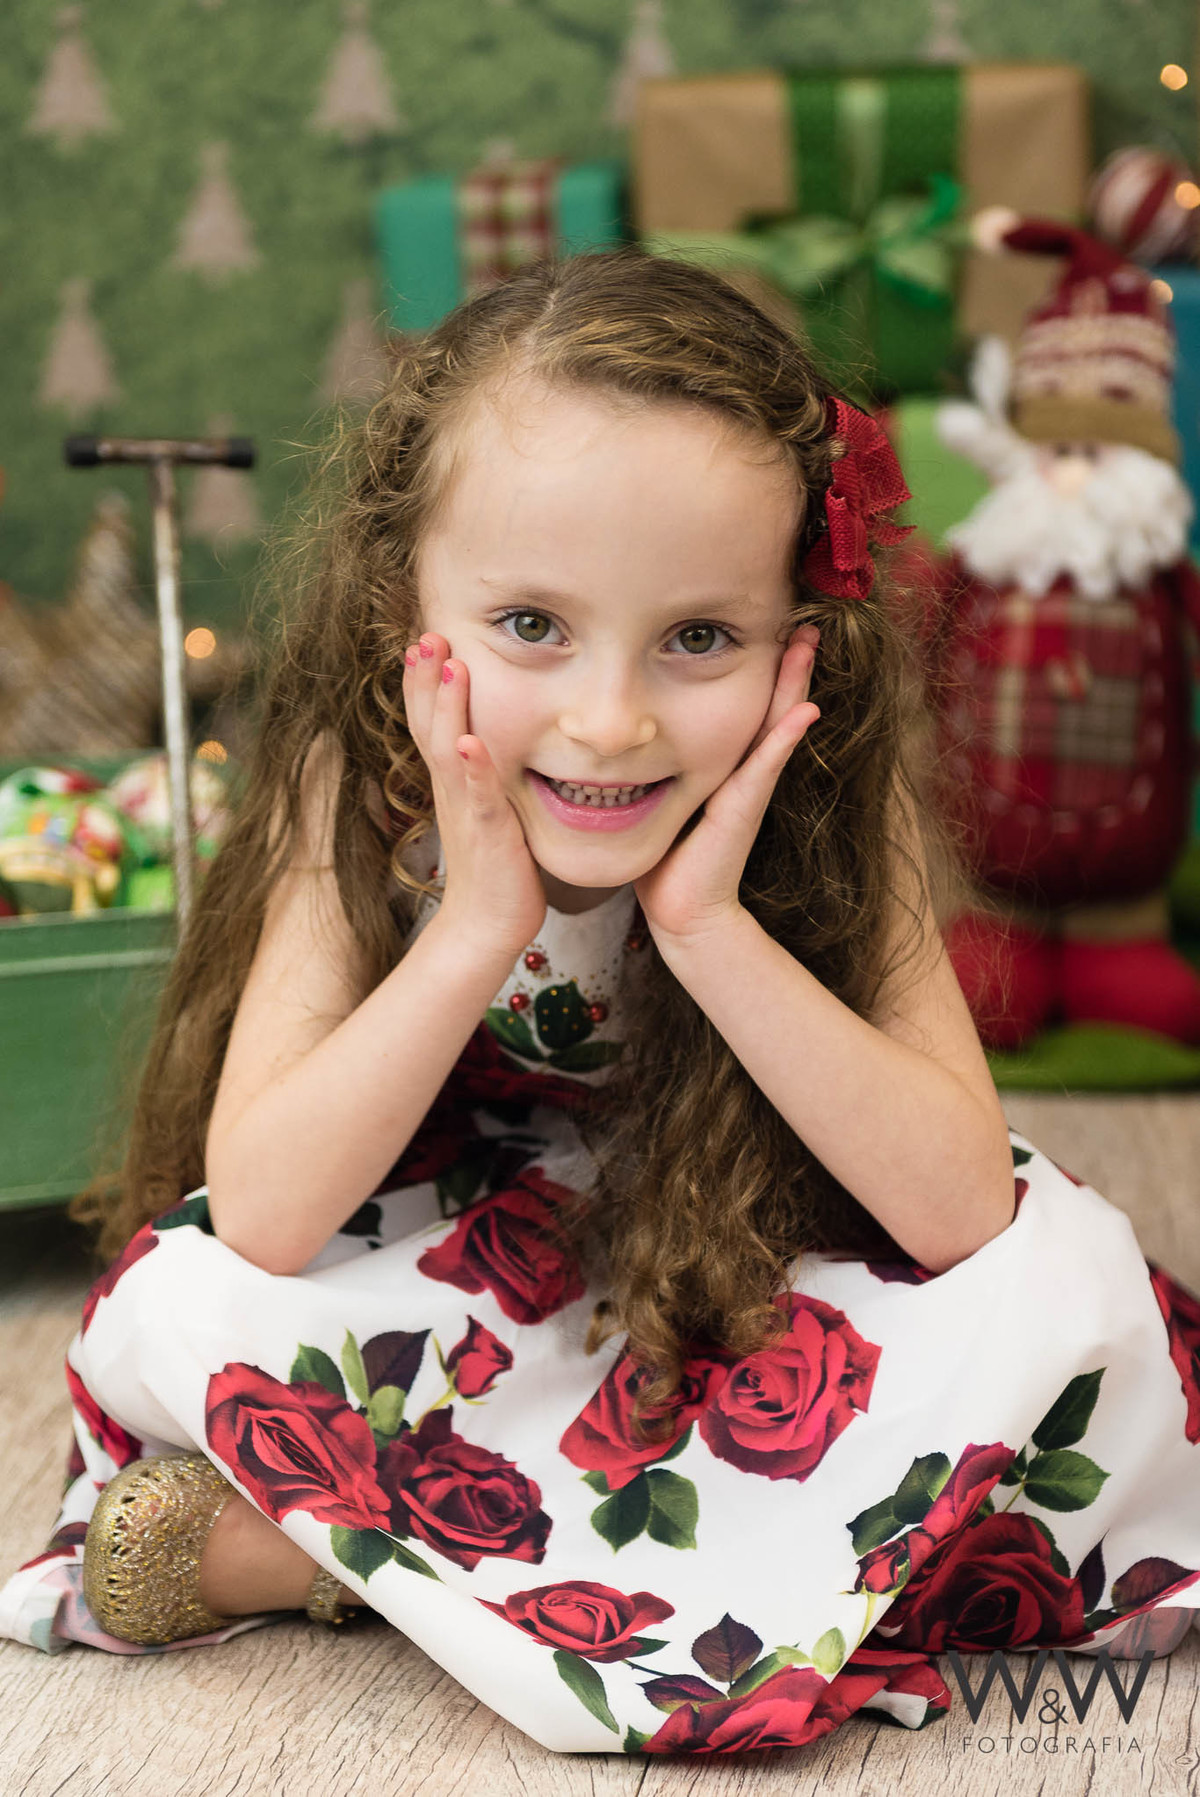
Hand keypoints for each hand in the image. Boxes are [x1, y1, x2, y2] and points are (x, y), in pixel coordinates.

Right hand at [403, 632, 546, 956]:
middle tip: (425, 634)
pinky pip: (478, 797)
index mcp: (452, 779)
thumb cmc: (495, 865)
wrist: (488, 925)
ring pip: (448, 750)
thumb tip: (490, 736)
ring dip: (447, 708)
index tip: (425, 638)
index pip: (431, 721)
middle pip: (428, 724)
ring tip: (449, 665)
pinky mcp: (488, 834)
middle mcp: (452, 789)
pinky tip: (473, 743)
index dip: (424, 681)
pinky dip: (474, 769)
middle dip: (425, 679)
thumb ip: (484, 771)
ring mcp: (466, 809)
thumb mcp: (487, 806)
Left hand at [633, 626, 820, 949]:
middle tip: (806, 622)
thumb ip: (657, 773)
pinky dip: (784, 738)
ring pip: (776, 725)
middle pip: (770, 705)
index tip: (770, 629)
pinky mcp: (743, 809)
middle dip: (789, 663)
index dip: (761, 670)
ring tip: (808, 646)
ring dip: (795, 685)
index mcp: (724, 767)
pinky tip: (805, 711)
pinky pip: (766, 766)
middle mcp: (742, 772)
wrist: (682, 911)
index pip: (747, 707)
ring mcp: (748, 789)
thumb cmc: (667, 860)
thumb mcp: (660, 801)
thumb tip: (626, 744)